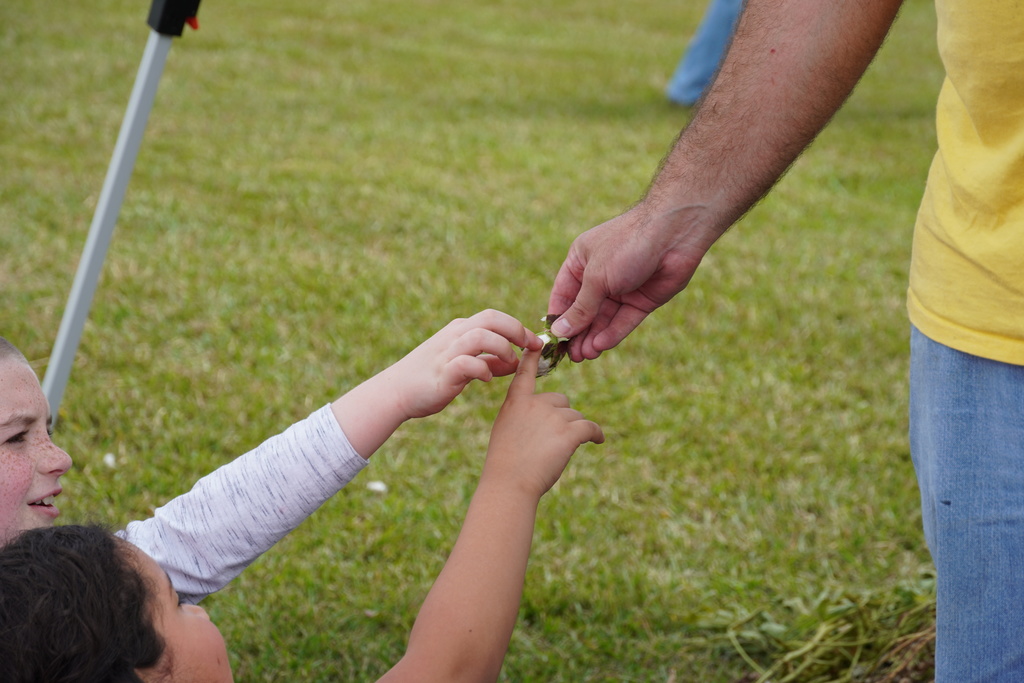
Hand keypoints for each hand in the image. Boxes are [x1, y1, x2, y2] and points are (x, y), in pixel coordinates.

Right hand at [385, 309, 543, 419]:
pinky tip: (486, 379)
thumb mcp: (465, 365)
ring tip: (510, 364)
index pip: (495, 317)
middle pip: (491, 318)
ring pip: (481, 335)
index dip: (519, 327)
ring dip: (501, 348)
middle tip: (530, 347)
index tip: (536, 343)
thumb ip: (489, 361)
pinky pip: (466, 363)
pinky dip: (482, 369)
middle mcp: (455, 336)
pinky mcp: (442, 372)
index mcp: (461, 330)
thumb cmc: (431, 379)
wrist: (396, 392)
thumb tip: (514, 361)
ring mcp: (447, 352)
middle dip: (516, 330)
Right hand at [482, 348, 603, 499]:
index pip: (526, 372)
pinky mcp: (569, 432)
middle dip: (561, 416)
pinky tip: (597, 441)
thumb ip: (523, 417)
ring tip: (560, 452)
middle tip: (551, 440)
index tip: (538, 342)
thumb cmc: (505, 464)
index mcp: (516, 401)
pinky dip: (596, 434)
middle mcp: (536, 403)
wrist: (509, 484)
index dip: (533, 357)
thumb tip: (549, 417)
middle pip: (561, 400)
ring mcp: (553, 416)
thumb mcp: (506, 431)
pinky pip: (590, 427)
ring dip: (574, 431)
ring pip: (575, 417)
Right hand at [547, 203, 711, 361]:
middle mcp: (600, 276)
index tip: (552, 340)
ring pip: (603, 319)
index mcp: (581, 261)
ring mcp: (622, 288)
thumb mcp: (596, 277)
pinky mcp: (642, 300)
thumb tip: (559, 331)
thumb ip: (580, 307)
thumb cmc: (627, 245)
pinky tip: (601, 346)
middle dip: (577, 333)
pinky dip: (612, 333)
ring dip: (593, 337)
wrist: (674, 234)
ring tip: (584, 356)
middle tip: (571, 356)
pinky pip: (623, 320)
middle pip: (583, 311)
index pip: (563, 295)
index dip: (558, 317)